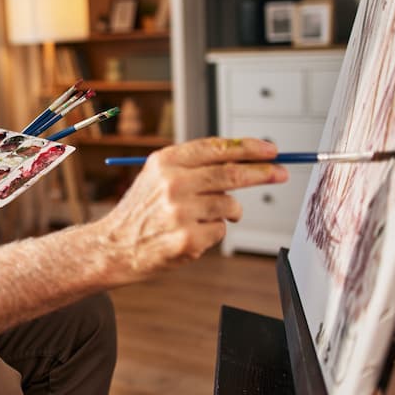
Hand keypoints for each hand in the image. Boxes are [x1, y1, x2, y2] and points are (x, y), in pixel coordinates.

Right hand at [98, 137, 287, 279]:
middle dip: (263, 173)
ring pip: (230, 206)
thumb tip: (244, 159)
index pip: (218, 148)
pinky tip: (189, 235)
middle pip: (233, 173)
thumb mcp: (158, 176)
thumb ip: (194, 165)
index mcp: (166, 161)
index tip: (271, 150)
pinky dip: (212, 233)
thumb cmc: (142, 211)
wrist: (114, 246)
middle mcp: (173, 182)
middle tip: (280, 173)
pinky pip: (220, 231)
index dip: (249, 148)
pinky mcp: (188, 239)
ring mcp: (181, 211)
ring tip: (205, 217)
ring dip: (228, 212)